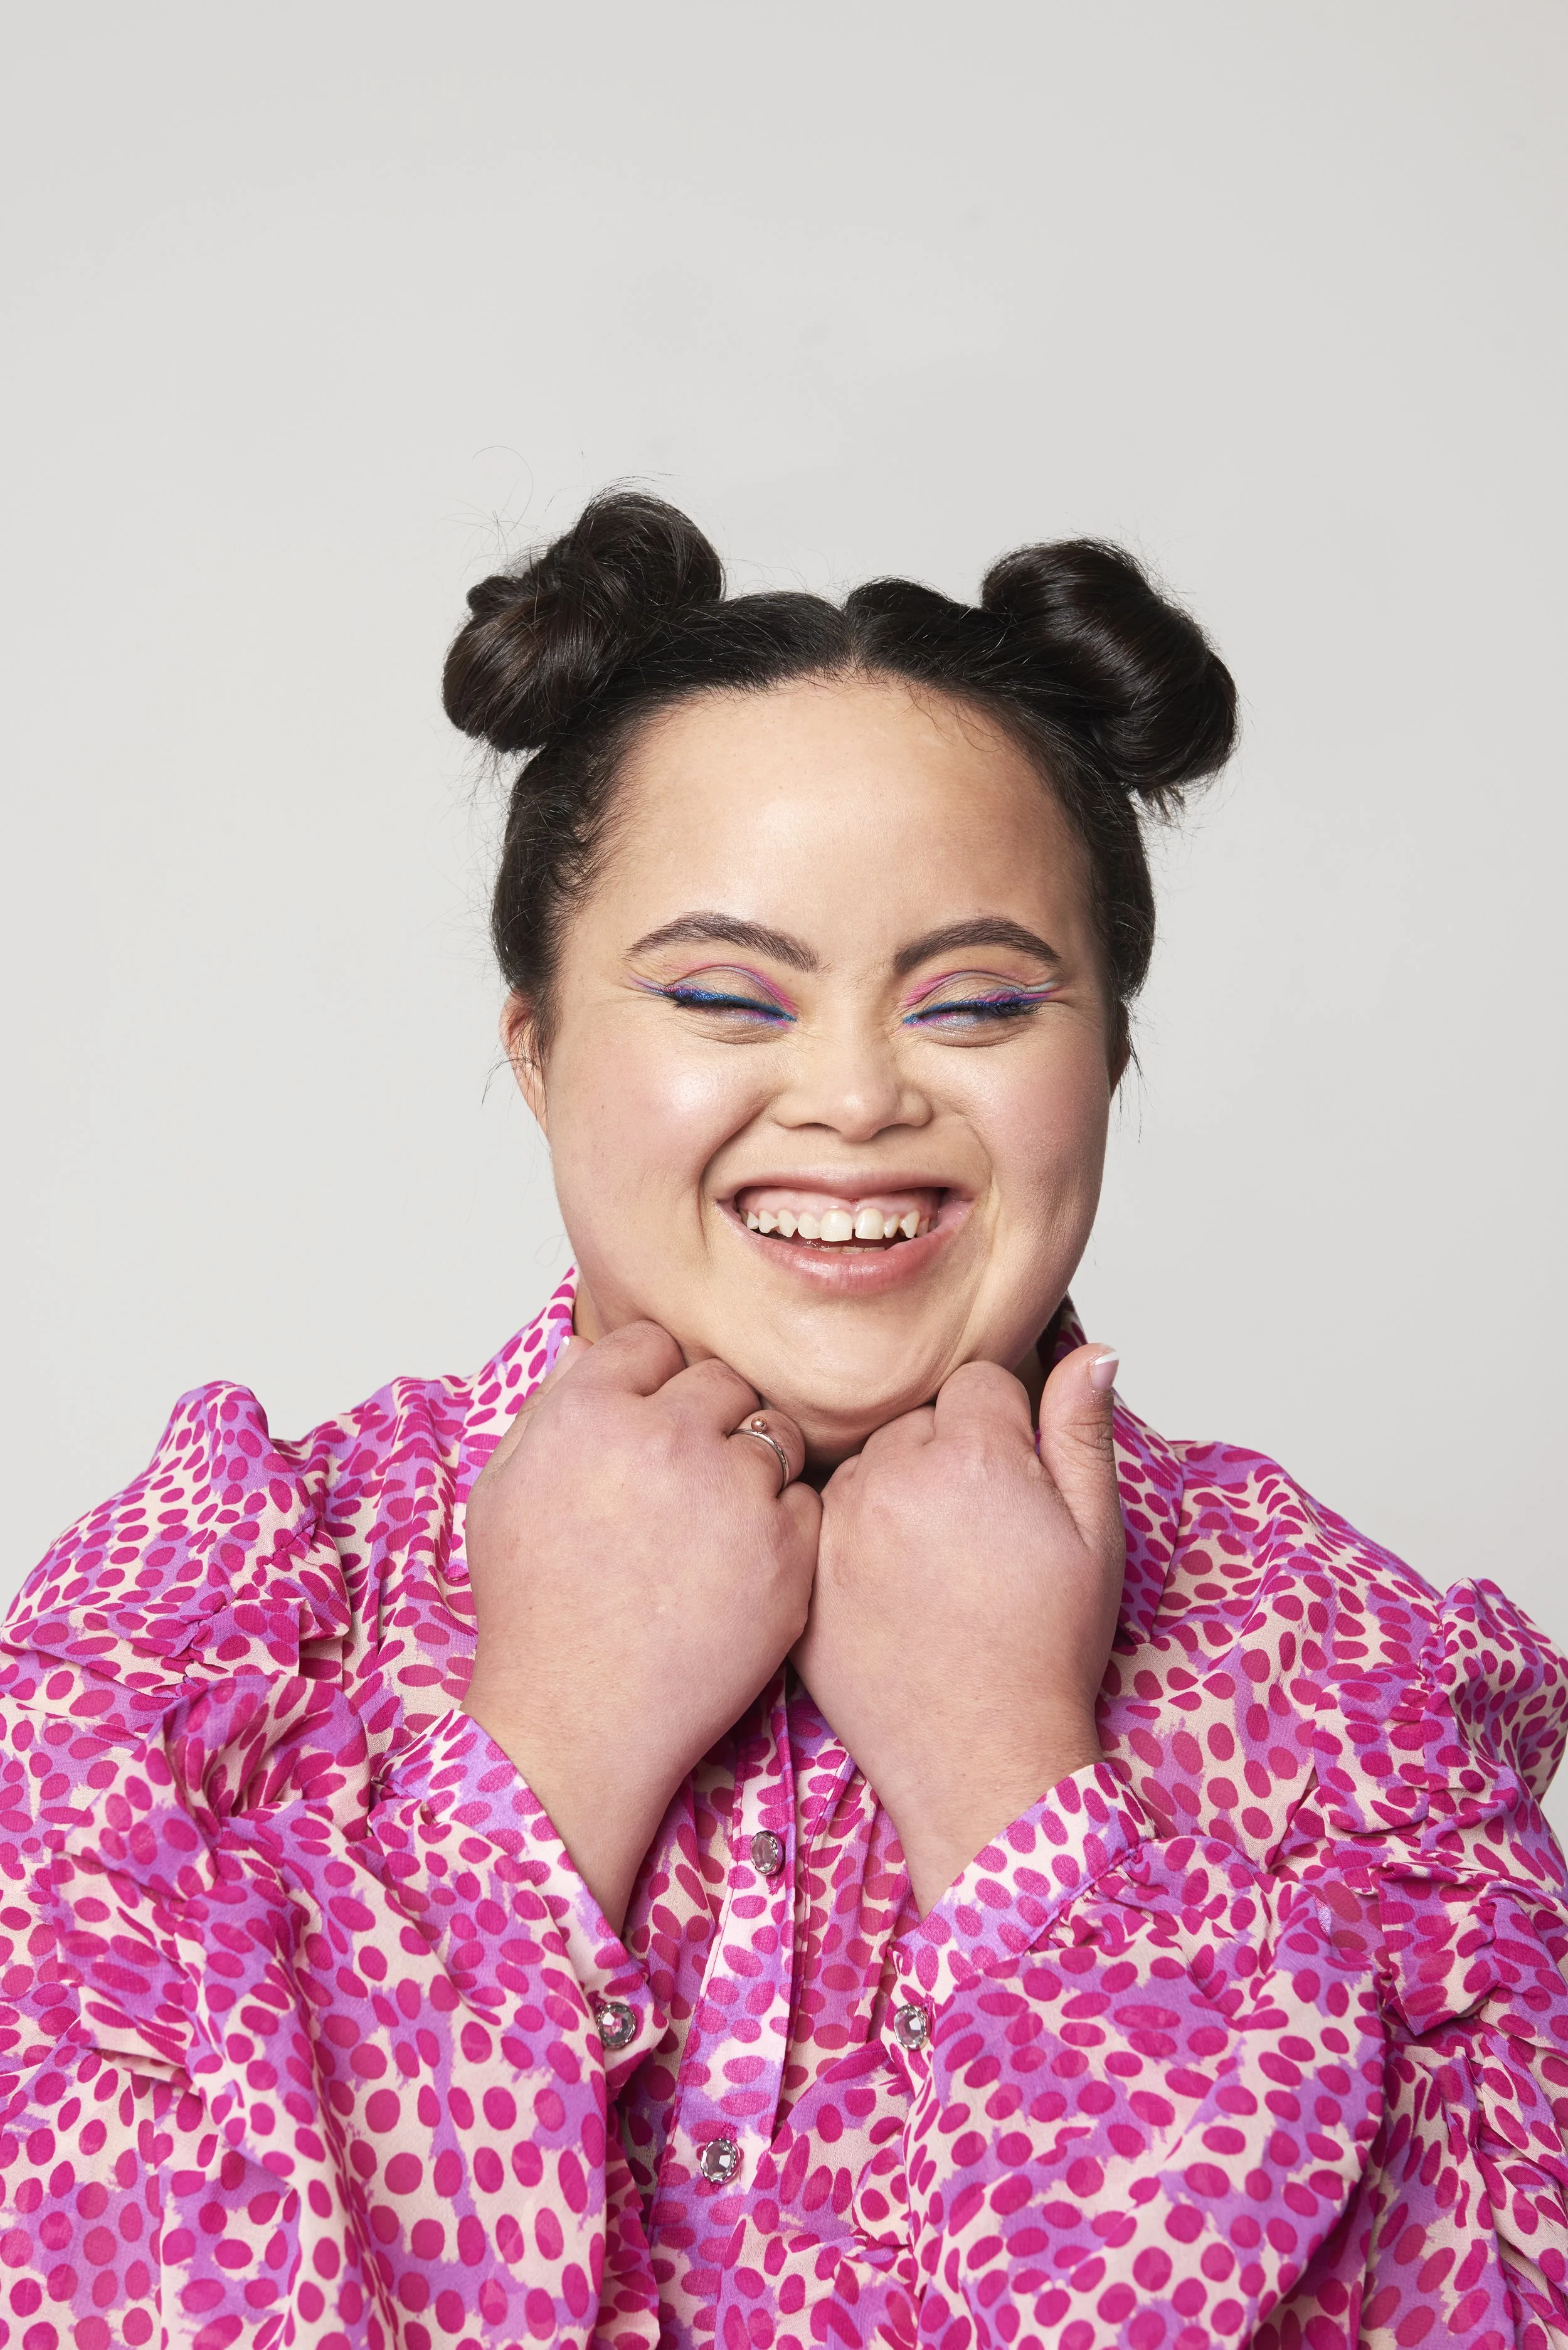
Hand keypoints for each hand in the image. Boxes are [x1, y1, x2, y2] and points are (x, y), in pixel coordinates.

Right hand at [462, 1322, 820, 1930]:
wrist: (578, 1719)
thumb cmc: (533, 1611)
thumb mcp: (504, 1493)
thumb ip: (547, 1407)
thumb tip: (587, 1346)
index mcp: (589, 1412)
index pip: (650, 1342)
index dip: (650, 1382)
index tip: (646, 1425)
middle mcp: (666, 1438)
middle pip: (722, 1380)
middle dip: (708, 1419)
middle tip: (685, 1479)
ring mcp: (735, 1493)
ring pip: (773, 1435)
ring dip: (751, 1468)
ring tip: (714, 1526)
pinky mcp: (788, 1552)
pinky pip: (806, 1502)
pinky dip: (783, 1528)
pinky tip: (738, 1568)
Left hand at [793, 1344, 1123, 1913]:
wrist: (982, 1756)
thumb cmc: (1047, 1647)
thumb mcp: (1096, 1536)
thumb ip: (1084, 1431)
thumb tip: (1096, 1350)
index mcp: (972, 1454)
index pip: (977, 1383)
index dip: (1005, 1433)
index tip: (1013, 1490)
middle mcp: (892, 1476)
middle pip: (916, 1421)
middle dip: (946, 1458)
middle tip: (974, 1537)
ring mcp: (836, 1525)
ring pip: (865, 1465)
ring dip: (892, 1493)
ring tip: (931, 1568)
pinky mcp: (801, 1571)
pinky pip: (821, 1517)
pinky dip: (848, 1538)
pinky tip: (886, 1589)